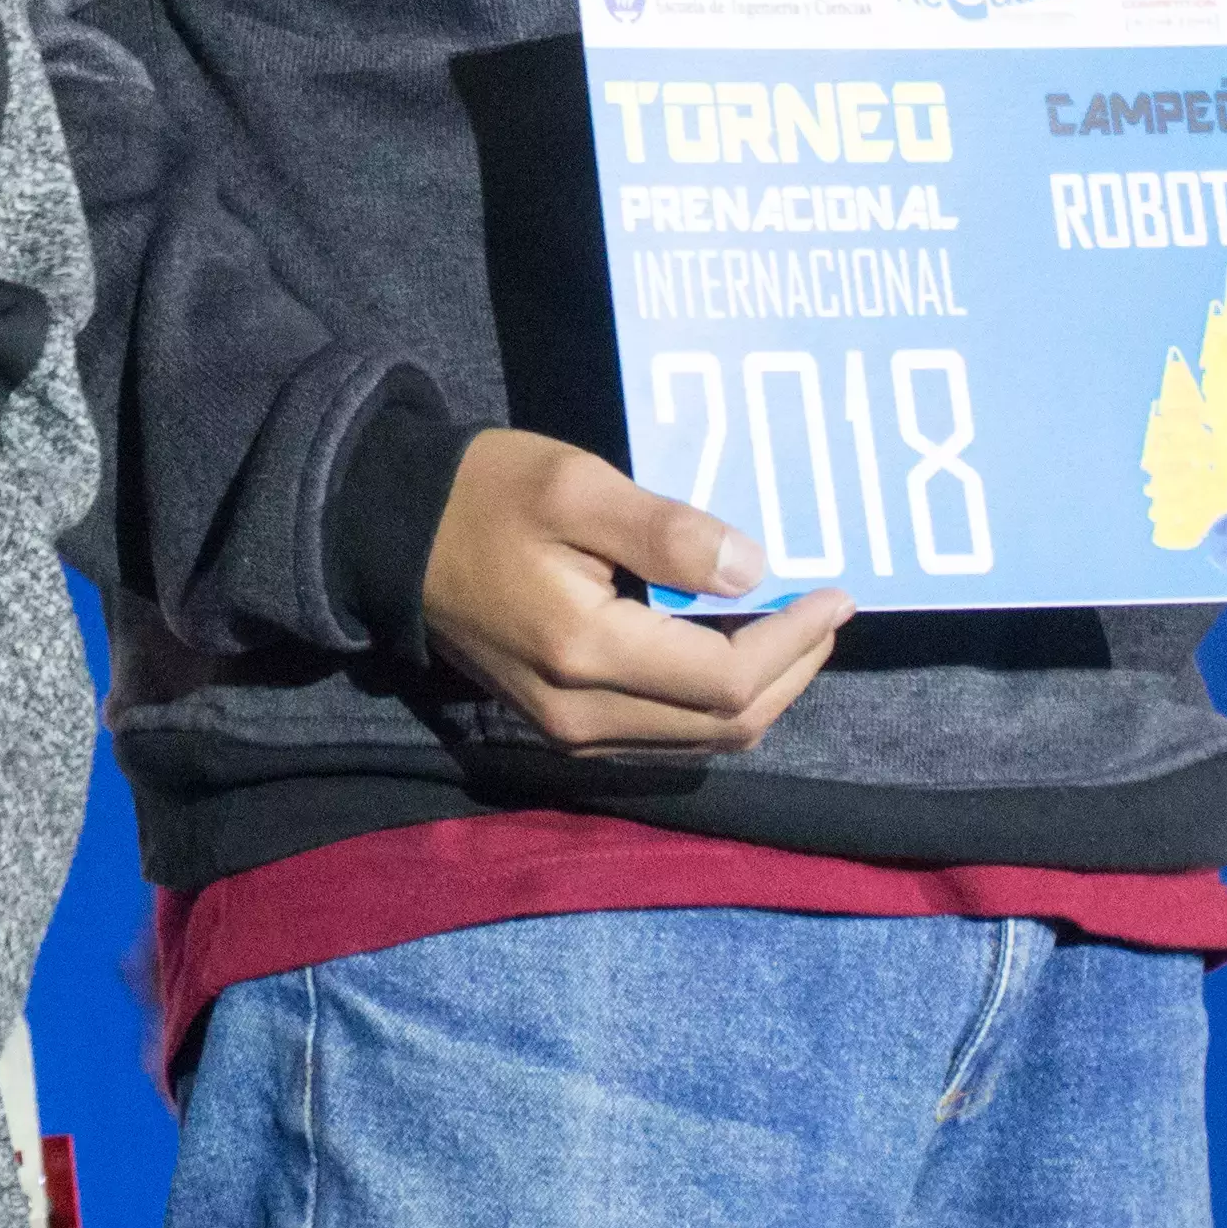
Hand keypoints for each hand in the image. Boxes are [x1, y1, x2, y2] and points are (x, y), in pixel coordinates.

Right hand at [418, 428, 850, 751]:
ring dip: (760, 693)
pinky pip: (665, 738)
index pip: (727, 679)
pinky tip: (729, 652)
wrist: (392, 534)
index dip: (795, 641)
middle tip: (826, 613)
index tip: (835, 593)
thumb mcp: (576, 486)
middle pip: (726, 725)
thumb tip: (754, 572)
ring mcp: (569, 731)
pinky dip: (714, 704)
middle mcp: (581, 713)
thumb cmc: (484, 494)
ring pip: (701, 741)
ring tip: (793, 631)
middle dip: (793, 671)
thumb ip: (666, 531)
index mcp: (586, 651)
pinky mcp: (562, 728)